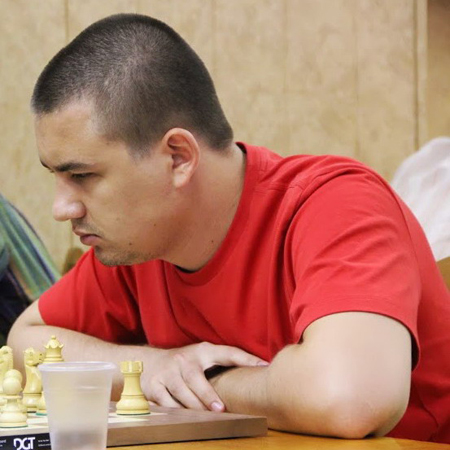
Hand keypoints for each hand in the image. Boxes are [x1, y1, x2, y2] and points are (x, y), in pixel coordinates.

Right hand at [142, 342, 267, 411]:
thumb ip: (223, 364)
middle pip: (196, 378)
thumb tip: (253, 375)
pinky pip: (166, 402)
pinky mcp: (154, 385)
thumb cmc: (184, 363)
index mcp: (203, 351)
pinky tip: (184, 416)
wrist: (148, 362)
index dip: (245, 358)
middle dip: (208, 395)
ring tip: (205, 416)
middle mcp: (185, 359)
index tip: (263, 365)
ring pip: (181, 392)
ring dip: (193, 406)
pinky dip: (175, 410)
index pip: (227, 353)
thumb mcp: (202, 358)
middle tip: (220, 409)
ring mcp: (168, 372)